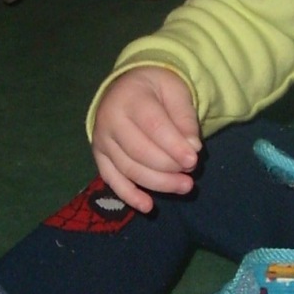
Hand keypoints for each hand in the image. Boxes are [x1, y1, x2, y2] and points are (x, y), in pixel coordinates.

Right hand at [91, 68, 200, 212]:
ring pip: (128, 169)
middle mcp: (110, 120)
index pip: (153, 126)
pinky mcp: (99, 157)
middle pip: (139, 152)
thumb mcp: (176, 92)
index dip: (173, 146)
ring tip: (184, 187)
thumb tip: (192, 148)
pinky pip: (112, 180)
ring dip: (157, 183)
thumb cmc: (156, 90)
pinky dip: (129, 196)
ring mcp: (102, 140)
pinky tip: (148, 206)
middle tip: (191, 175)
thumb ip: (185, 118)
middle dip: (168, 168)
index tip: (194, 160)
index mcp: (130, 98)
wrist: (127, 87)